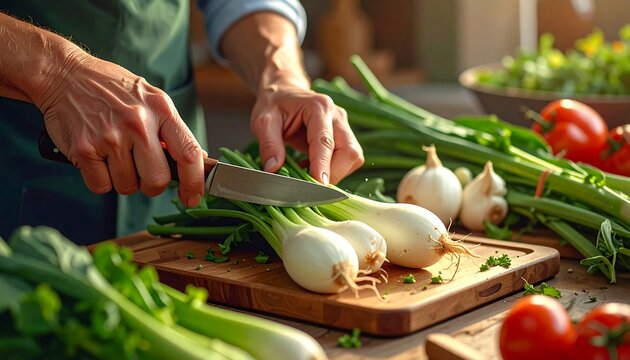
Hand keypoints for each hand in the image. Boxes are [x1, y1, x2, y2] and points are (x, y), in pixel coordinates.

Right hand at [35, 51, 204, 206]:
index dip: (195, 182)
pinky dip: (100, 179)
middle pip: (157, 180)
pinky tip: (98, 157)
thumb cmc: (113, 90)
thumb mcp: (152, 99)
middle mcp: (138, 123)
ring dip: (122, 179)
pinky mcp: (85, 149)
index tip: (193, 197)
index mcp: (161, 110)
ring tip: (114, 154)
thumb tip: (198, 159)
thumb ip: (173, 129)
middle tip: (142, 172)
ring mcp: (110, 136)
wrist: (64, 74)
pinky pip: (101, 186)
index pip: (189, 154)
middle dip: (151, 185)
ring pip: (128, 186)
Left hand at [250, 84, 363, 184]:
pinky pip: (349, 159)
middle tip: (311, 184)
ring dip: (336, 172)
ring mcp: (343, 126)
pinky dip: (335, 170)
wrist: (284, 93)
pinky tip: (315, 168)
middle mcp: (337, 116)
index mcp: (318, 107)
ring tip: (311, 174)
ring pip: (353, 157)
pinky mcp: (344, 136)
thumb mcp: (263, 121)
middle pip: (349, 151)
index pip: (325, 142)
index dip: (323, 166)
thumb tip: (274, 169)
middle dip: (334, 173)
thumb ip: (269, 144)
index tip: (318, 185)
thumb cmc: (274, 105)